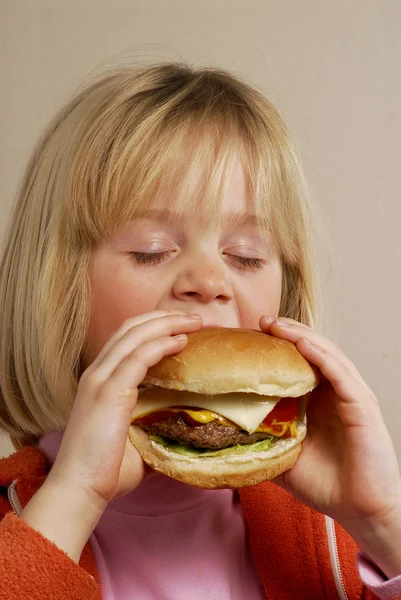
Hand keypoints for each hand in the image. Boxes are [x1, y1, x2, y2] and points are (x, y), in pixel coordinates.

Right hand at [21, 311, 201, 560]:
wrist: (79, 490)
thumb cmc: (106, 471)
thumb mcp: (136, 439)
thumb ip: (156, 425)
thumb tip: (185, 427)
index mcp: (100, 380)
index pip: (127, 338)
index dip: (154, 326)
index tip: (184, 327)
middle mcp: (97, 373)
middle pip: (131, 328)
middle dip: (164, 317)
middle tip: (194, 317)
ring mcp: (101, 380)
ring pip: (135, 335)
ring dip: (167, 323)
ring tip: (195, 321)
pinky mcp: (109, 392)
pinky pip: (139, 357)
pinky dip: (161, 344)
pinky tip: (181, 341)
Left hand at [260, 316, 400, 575]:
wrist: (360, 510)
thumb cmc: (325, 484)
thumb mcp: (282, 458)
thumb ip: (260, 443)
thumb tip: (223, 439)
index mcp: (317, 400)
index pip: (297, 363)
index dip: (276, 346)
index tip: (249, 335)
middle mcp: (334, 392)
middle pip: (311, 350)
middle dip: (287, 333)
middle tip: (261, 321)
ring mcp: (349, 395)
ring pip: (325, 354)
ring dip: (301, 336)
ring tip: (277, 324)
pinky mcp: (362, 404)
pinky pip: (340, 373)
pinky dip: (321, 356)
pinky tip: (303, 344)